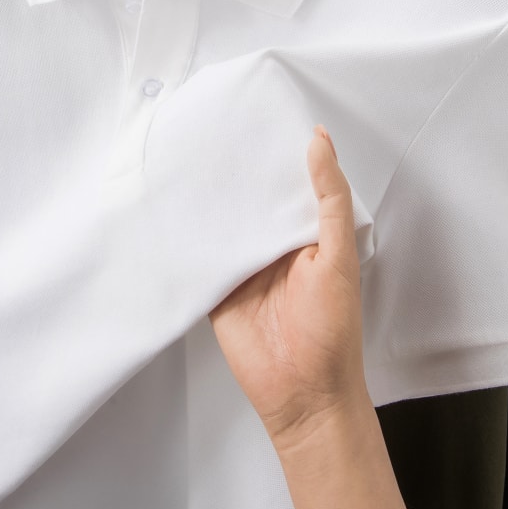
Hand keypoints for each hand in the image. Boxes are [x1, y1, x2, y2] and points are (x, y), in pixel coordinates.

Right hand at [209, 124, 366, 447]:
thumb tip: (319, 141)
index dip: (276, 150)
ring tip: (186, 156)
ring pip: (223, 220)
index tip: (256, 113)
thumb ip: (329, 200)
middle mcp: (273, 242)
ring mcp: (242, 263)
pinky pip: (200, 254)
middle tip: (211, 127)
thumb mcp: (337, 256)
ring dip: (209, 197)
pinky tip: (169, 206)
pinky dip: (186, 234)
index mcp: (306, 231)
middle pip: (252, 197)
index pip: (289, 180)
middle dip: (237, 169)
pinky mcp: (216, 285)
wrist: (302, 395)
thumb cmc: (332, 328)